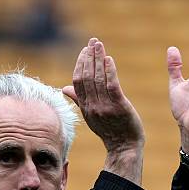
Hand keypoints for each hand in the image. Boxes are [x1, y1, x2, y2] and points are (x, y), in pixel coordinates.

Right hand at [63, 38, 143, 154]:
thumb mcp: (90, 115)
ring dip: (98, 60)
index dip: (80, 64)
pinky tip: (109, 59)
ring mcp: (105, 107)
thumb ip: (78, 100)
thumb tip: (64, 88)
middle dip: (89, 57)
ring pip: (98, 79)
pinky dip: (110, 71)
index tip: (85, 51)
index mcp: (85, 107)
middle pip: (87, 77)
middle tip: (93, 42)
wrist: (124, 147)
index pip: (78, 82)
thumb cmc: (109, 131)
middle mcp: (93, 106)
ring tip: (99, 45)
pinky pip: (112, 86)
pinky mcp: (119, 107)